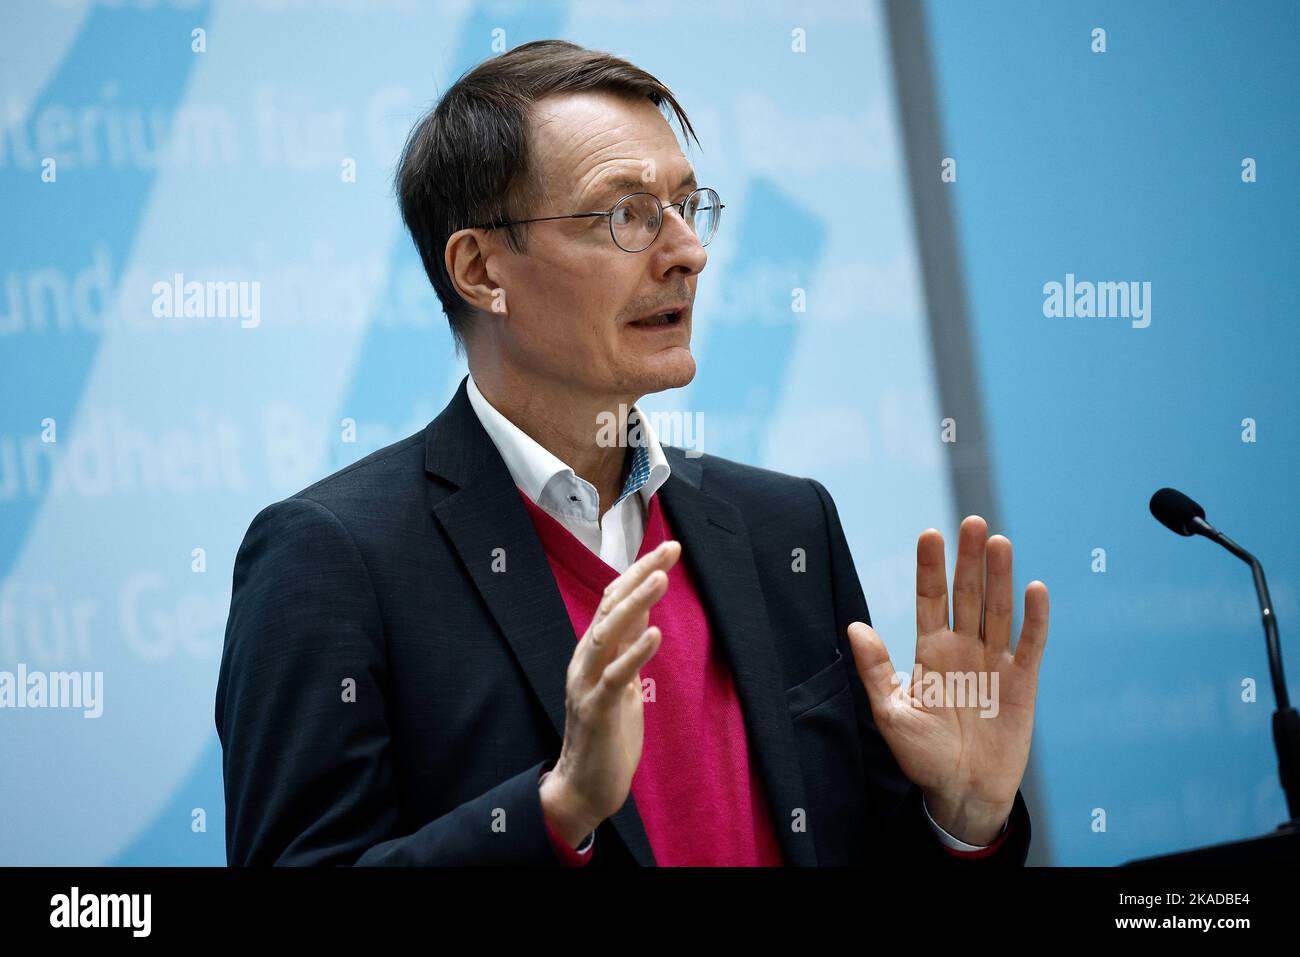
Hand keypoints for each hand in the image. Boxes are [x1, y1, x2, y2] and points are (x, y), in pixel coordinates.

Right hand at [539, 539, 680, 846]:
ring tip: (662, 579)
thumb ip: (628, 649)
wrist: (583, 786)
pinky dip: (635, 653)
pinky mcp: (597, 710)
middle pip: (611, 606)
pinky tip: (654, 634)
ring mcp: (587, 683)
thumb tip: (644, 615)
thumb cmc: (607, 734)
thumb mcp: (622, 683)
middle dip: (641, 575)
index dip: (640, 572)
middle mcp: (586, 659)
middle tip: (669, 549)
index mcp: (593, 651)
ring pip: (609, 633)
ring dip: (636, 604)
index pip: (615, 600)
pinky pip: (615, 676)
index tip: (668, 548)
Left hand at [846, 516, 1048, 844]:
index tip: (929, 534)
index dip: (930, 568)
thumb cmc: (922, 755)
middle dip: (969, 560)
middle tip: (972, 522)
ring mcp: (995, 663)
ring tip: (999, 542)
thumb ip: (876, 670)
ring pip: (998, 611)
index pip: (930, 599)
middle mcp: (964, 648)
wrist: (961, 793)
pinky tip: (1034, 589)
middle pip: (968, 595)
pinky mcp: (1023, 684)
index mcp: (931, 651)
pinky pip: (1030, 646)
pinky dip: (1034, 619)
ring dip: (1000, 577)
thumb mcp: (890, 713)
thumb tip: (854, 627)